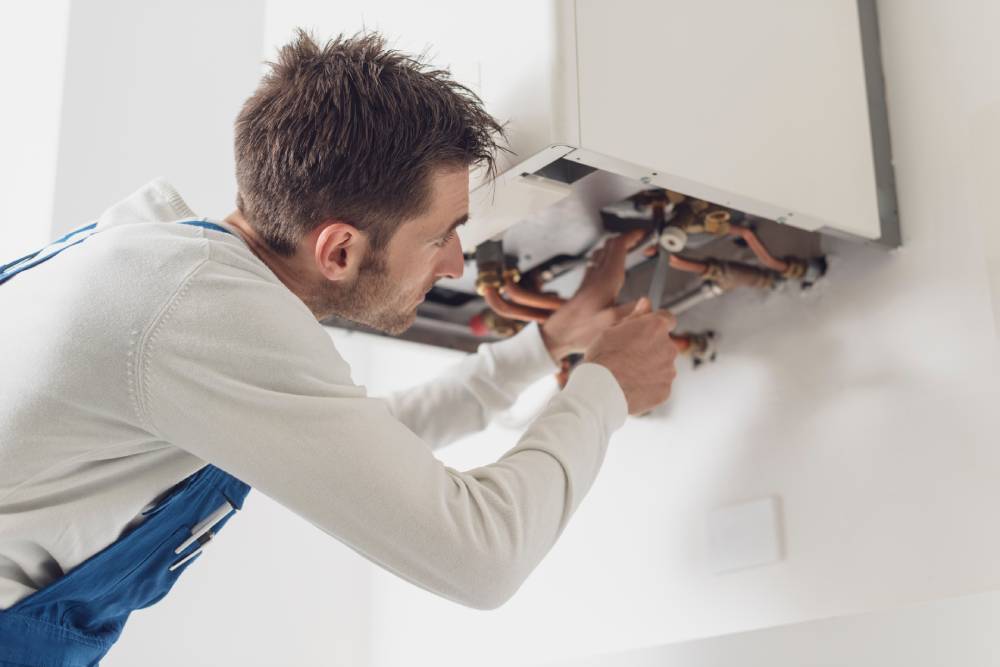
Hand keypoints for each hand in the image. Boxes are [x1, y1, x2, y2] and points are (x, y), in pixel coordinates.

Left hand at [540, 229, 645, 361]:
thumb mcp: (611, 325)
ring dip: (617, 247)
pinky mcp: (585, 286)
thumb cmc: (580, 331)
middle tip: (641, 239)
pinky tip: (611, 266)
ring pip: (602, 252)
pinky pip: (596, 263)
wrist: (558, 335)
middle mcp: (597, 275)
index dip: (633, 236)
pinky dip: (608, 257)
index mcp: (606, 279)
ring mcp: (589, 279)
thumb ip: (632, 313)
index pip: (619, 246)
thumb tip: (649, 302)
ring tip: (630, 248)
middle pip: (610, 245)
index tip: (644, 233)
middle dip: (627, 238)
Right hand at [584, 298, 677, 414]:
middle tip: (629, 356)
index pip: (667, 318)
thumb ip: (635, 316)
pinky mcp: (666, 390)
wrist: (599, 392)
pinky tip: (632, 386)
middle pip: (664, 344)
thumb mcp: (612, 330)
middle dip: (651, 348)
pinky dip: (649, 385)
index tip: (645, 332)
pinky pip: (660, 384)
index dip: (655, 325)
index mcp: (655, 327)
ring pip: (663, 365)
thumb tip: (646, 302)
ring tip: (628, 373)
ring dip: (651, 367)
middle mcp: (668, 347)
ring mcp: (668, 371)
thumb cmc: (602, 359)